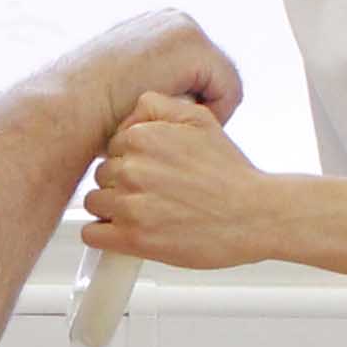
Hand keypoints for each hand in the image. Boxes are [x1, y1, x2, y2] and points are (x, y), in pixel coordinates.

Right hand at [72, 7, 239, 129]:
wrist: (68, 110)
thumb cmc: (88, 115)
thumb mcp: (125, 92)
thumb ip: (152, 87)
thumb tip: (172, 106)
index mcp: (158, 26)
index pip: (200, 70)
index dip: (188, 105)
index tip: (163, 127)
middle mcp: (174, 18)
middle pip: (215, 75)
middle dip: (199, 106)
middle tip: (171, 131)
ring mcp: (186, 28)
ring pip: (224, 85)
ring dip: (202, 111)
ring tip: (171, 128)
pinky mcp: (195, 47)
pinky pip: (229, 92)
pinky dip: (211, 115)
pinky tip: (177, 126)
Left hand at [81, 92, 289, 269]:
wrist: (255, 215)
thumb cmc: (231, 174)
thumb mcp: (200, 120)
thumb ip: (159, 107)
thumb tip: (131, 113)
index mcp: (142, 138)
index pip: (111, 147)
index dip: (130, 159)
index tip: (149, 171)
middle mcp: (132, 169)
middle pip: (102, 175)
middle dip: (122, 183)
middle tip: (152, 193)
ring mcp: (130, 205)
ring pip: (94, 203)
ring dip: (113, 209)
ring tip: (144, 213)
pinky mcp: (132, 239)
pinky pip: (91, 235)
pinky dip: (104, 235)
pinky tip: (125, 232)